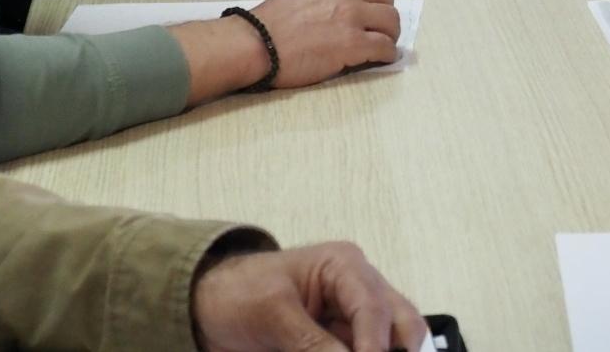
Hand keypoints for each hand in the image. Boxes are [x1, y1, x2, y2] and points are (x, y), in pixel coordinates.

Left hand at [192, 242, 425, 351]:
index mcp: (345, 266)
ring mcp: (353, 319)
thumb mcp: (272, 313)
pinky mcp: (341, 343)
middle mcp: (359, 290)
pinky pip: (363, 351)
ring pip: (391, 344)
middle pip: (402, 324)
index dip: (374, 346)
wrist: (206, 308)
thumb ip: (311, 343)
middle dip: (398, 350)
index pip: (373, 307)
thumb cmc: (238, 294)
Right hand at [252, 0, 402, 84]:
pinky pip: (385, 47)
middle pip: (387, 0)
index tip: (370, 17)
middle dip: (387, 17)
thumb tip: (337, 12)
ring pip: (391, 22)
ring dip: (390, 35)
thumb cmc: (268, 25)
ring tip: (382, 47)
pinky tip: (381, 59)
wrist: (256, 43)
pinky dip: (387, 54)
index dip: (374, 4)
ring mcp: (352, 18)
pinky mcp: (353, 44)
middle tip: (381, 32)